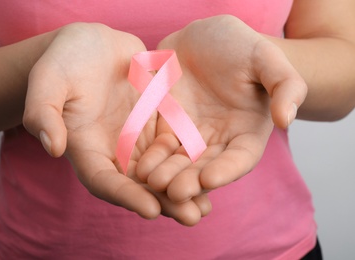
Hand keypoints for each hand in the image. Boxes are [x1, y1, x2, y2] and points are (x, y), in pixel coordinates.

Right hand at [23, 23, 209, 225]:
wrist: (93, 44)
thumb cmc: (65, 60)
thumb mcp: (48, 79)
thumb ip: (44, 111)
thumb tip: (52, 148)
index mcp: (86, 147)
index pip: (104, 180)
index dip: (125, 196)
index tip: (152, 210)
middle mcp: (113, 150)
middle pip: (138, 184)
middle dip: (164, 202)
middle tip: (191, 217)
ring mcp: (136, 138)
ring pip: (160, 171)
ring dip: (182, 189)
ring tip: (206, 206)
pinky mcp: (155, 124)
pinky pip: (174, 147)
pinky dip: (189, 162)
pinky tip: (211, 172)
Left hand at [136, 15, 306, 202]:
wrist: (205, 37)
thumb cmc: (241, 46)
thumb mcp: (267, 59)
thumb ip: (285, 86)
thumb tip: (286, 119)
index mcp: (247, 131)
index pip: (241, 157)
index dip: (228, 170)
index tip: (210, 178)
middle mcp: (218, 140)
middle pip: (205, 167)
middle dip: (191, 181)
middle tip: (175, 191)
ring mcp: (190, 135)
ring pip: (178, 162)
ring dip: (166, 175)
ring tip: (152, 181)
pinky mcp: (167, 127)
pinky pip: (157, 146)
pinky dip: (150, 157)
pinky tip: (138, 166)